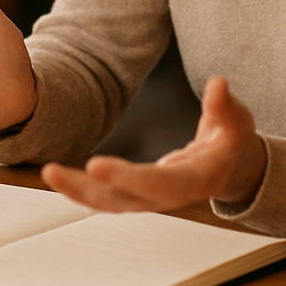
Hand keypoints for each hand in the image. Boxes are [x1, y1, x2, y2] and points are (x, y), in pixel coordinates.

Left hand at [42, 77, 266, 211]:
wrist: (233, 167)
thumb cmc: (234, 140)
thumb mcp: (237, 120)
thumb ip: (224, 105)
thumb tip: (217, 83)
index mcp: (195, 179)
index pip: (159, 183)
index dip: (128, 177)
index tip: (95, 165)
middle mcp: (169, 195)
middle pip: (125, 200)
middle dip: (89, 189)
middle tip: (53, 172)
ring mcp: (151, 198)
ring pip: (110, 202)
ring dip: (78, 191)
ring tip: (49, 173)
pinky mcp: (139, 194)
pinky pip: (108, 196)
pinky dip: (83, 188)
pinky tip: (58, 176)